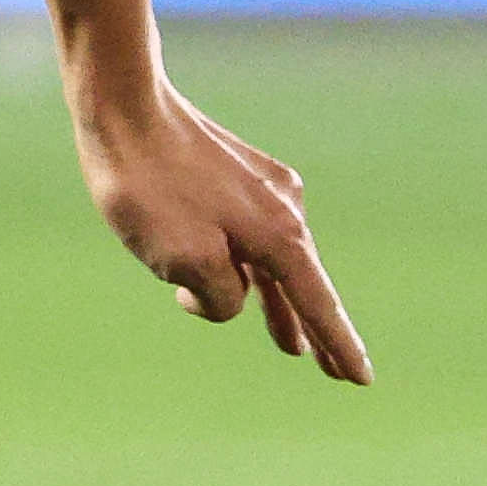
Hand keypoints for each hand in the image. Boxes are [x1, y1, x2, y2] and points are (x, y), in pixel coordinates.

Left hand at [72, 73, 369, 381]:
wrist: (125, 105)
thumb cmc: (148, 188)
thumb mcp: (184, 262)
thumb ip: (220, 296)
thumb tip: (229, 292)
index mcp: (279, 237)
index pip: (318, 305)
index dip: (338, 346)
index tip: (362, 380)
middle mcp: (283, 210)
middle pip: (303, 286)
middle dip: (315, 331)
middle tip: (335, 372)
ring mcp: (261, 188)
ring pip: (272, 262)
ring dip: (276, 303)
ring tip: (289, 344)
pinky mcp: (235, 174)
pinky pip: (250, 235)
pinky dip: (249, 266)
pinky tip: (243, 278)